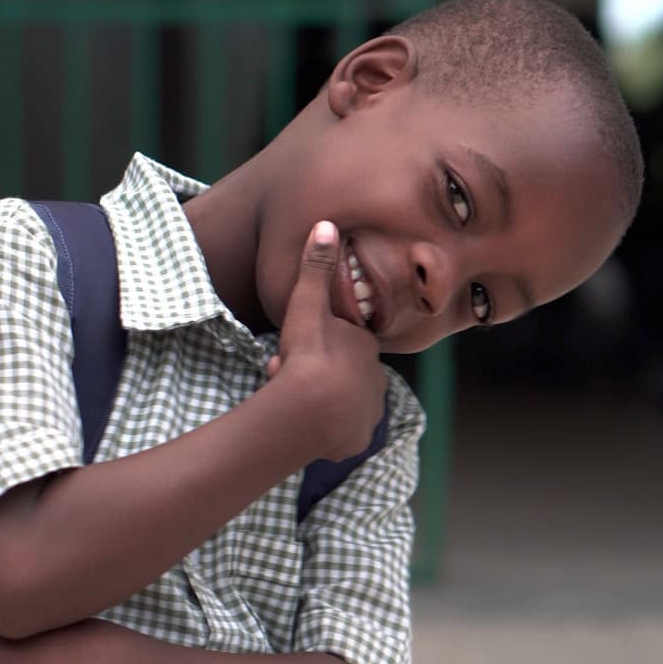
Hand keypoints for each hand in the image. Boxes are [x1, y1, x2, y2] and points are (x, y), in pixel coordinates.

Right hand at [267, 220, 385, 460]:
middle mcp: (375, 379)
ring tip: (291, 401)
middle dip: (315, 374)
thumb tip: (326, 223)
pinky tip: (306, 426)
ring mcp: (368, 412)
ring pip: (341, 402)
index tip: (295, 351)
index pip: (341, 342)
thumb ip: (316, 268)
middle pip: (340, 373)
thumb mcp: (307, 305)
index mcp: (365, 347)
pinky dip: (326, 431)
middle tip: (287, 377)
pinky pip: (341, 432)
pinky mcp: (357, 439)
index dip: (315, 345)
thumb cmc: (307, 355)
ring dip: (320, 401)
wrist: (307, 412)